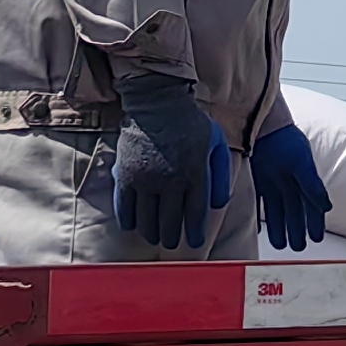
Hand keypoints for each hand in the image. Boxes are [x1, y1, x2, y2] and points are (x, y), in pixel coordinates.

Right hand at [111, 70, 223, 253]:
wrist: (157, 103)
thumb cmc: (191, 123)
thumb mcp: (216, 143)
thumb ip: (220, 174)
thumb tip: (219, 204)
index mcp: (195, 174)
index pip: (195, 213)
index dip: (194, 232)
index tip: (194, 243)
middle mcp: (170, 181)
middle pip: (169, 221)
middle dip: (172, 236)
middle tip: (173, 242)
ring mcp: (145, 180)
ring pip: (147, 219)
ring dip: (151, 232)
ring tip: (155, 237)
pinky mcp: (125, 176)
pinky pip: (125, 207)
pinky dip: (129, 220)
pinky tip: (133, 226)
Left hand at [251, 124, 332, 253]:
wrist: (261, 127)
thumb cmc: (285, 142)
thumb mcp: (302, 164)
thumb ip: (313, 185)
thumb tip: (328, 208)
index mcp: (304, 179)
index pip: (312, 206)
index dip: (315, 222)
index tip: (317, 239)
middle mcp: (290, 183)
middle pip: (295, 212)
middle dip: (298, 229)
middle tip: (298, 248)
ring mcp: (273, 183)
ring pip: (279, 211)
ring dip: (280, 227)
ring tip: (281, 244)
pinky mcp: (258, 182)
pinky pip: (261, 204)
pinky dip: (262, 216)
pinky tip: (261, 228)